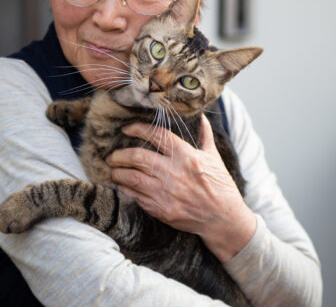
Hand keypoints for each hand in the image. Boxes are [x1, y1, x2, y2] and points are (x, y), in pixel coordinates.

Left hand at [107, 115, 256, 261]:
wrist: (223, 218)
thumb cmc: (220, 185)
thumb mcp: (213, 157)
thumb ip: (205, 135)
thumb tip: (202, 116)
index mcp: (186, 156)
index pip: (157, 135)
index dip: (137, 128)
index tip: (126, 129)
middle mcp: (173, 172)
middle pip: (137, 156)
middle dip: (119, 154)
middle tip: (112, 154)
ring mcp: (166, 192)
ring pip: (131, 178)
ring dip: (118, 172)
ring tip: (113, 169)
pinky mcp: (161, 209)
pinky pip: (136, 196)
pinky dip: (125, 189)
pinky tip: (122, 186)